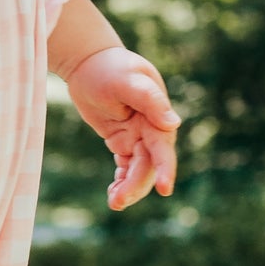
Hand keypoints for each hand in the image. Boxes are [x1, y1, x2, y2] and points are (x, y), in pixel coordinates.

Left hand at [64, 45, 179, 210]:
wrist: (89, 62)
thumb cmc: (110, 68)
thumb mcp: (128, 81)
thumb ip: (150, 101)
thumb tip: (174, 124)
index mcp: (157, 116)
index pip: (163, 148)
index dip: (164, 169)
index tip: (164, 189)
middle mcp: (151, 129)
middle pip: (148, 165)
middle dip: (136, 185)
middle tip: (117, 202)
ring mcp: (137, 137)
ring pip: (138, 170)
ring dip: (129, 188)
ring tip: (114, 203)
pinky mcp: (123, 141)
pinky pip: (127, 167)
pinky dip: (121, 181)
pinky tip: (113, 195)